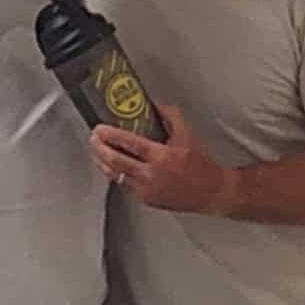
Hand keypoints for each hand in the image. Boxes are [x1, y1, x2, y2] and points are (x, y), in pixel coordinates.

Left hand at [90, 109, 237, 216]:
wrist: (211, 192)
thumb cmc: (200, 165)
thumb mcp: (187, 135)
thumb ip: (170, 116)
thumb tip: (154, 104)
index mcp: (161, 157)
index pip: (129, 143)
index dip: (110, 135)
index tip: (100, 128)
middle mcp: (151, 175)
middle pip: (116, 161)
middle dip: (100, 148)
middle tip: (93, 138)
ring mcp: (146, 190)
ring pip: (116, 175)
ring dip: (102, 162)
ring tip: (96, 151)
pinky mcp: (145, 200)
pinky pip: (124, 185)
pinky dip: (114, 173)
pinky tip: (110, 166)